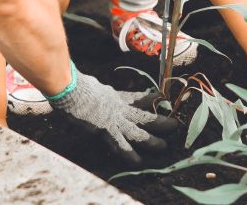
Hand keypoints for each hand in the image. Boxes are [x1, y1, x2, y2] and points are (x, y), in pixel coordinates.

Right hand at [49, 68, 176, 166]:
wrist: (71, 89)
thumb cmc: (76, 84)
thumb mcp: (91, 84)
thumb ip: (97, 89)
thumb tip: (97, 88)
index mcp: (113, 96)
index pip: (136, 98)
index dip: (150, 98)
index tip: (162, 97)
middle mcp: (118, 107)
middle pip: (144, 114)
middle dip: (160, 120)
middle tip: (175, 124)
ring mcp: (114, 119)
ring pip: (138, 131)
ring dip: (152, 140)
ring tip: (165, 146)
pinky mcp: (106, 129)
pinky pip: (121, 145)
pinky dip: (131, 155)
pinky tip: (140, 163)